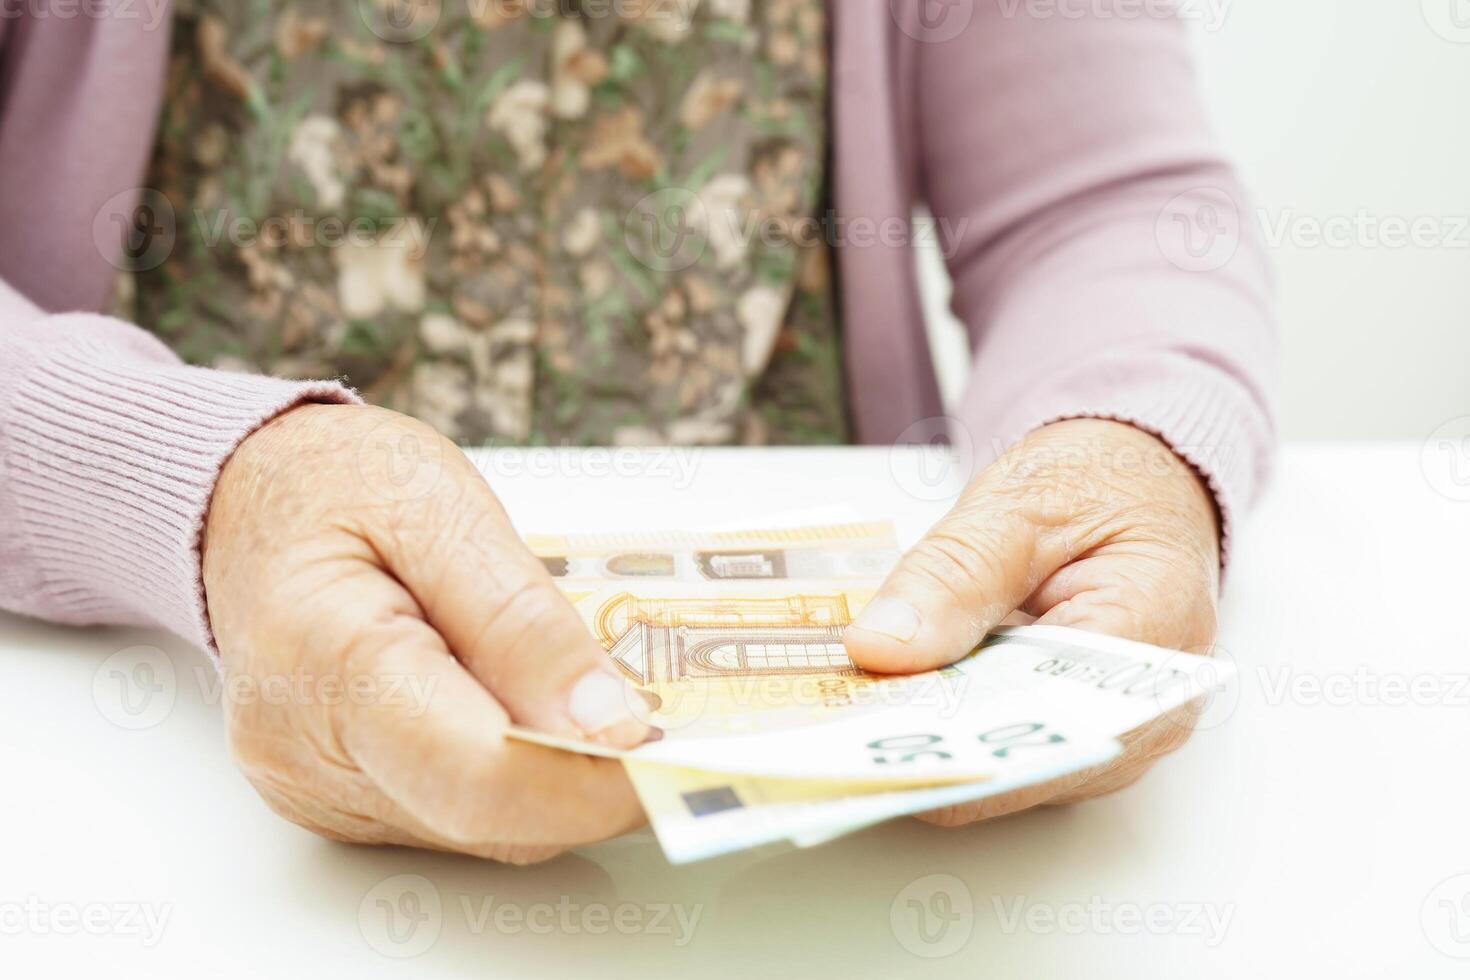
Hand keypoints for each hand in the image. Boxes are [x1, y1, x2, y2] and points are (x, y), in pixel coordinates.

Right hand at [202, 404, 649, 863]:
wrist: (247, 498)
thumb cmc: (339, 484)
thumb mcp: (443, 509)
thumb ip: (524, 621)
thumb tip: (607, 723)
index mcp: (326, 657)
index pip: (477, 774)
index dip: (589, 783)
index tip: (674, 756)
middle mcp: (306, 750)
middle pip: (485, 818)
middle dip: (591, 785)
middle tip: (674, 727)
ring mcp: (314, 785)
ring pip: (478, 830)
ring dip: (558, 783)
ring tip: (607, 707)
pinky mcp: (335, 797)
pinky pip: (452, 816)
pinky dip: (514, 778)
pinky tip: (540, 716)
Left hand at [843, 418, 1219, 824]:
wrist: (1137, 486)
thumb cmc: (1104, 486)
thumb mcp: (1021, 505)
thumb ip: (953, 575)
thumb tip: (880, 649)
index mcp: (1151, 653)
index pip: (1037, 741)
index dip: (943, 748)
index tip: (855, 727)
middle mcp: (1142, 721)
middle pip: (1010, 767)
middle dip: (919, 739)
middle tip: (828, 706)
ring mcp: (1109, 738)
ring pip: (997, 765)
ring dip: (926, 731)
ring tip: (848, 693)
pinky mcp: (1069, 733)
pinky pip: (998, 742)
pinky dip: (945, 715)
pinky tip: (892, 685)